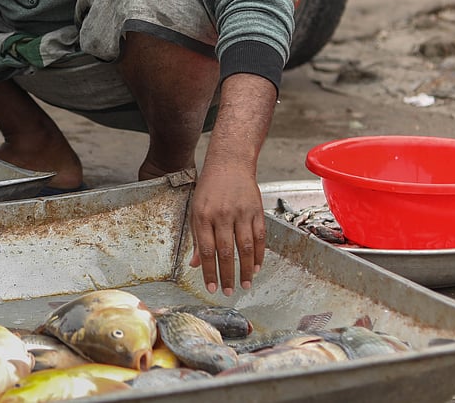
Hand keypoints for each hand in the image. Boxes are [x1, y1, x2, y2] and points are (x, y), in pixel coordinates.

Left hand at [184, 72, 275, 295]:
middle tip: (229, 292)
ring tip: (246, 284)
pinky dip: (259, 254)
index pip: (206, 250)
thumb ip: (197, 238)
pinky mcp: (256, 211)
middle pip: (226, 252)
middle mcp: (222, 215)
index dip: (209, 272)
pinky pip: (259, 237)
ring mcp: (241, 213)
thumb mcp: (196, 210)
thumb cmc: (209, 189)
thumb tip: (195, 265)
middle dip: (227, 275)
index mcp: (203, 216)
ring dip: (246, 269)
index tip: (211, 288)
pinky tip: (257, 267)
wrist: (230, 163)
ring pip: (245, 247)